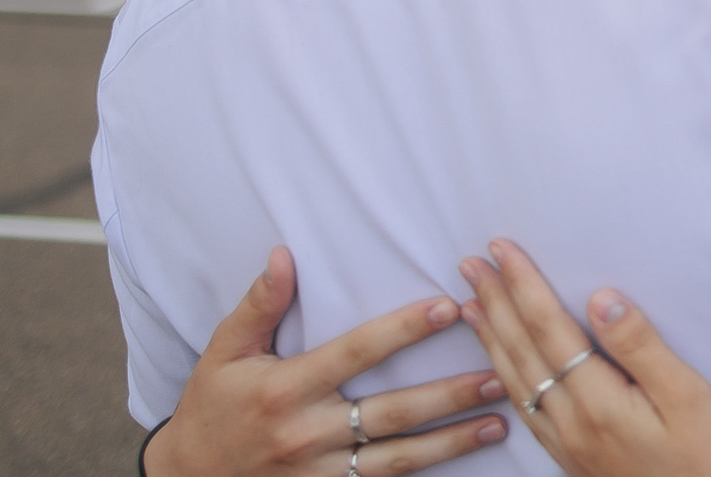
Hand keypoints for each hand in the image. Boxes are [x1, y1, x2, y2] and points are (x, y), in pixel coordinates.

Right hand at [144, 246, 504, 476]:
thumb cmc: (209, 408)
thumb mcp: (223, 352)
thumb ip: (258, 306)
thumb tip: (284, 256)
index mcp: (286, 388)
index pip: (356, 352)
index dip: (404, 329)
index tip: (449, 306)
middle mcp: (307, 432)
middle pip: (392, 412)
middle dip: (449, 394)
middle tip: (499, 373)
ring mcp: (319, 471)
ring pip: (398, 458)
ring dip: (452, 441)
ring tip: (500, 420)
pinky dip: (423, 476)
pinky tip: (461, 461)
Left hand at [458, 240, 710, 476]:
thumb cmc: (707, 458)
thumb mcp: (688, 396)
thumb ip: (640, 346)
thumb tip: (601, 297)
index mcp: (597, 402)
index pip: (549, 328)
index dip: (523, 285)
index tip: (500, 249)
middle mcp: (570, 422)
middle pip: (522, 350)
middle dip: (495, 302)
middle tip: (470, 263)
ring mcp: (565, 443)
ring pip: (514, 380)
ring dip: (491, 336)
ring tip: (470, 303)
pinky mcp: (569, 457)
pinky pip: (522, 407)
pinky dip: (503, 374)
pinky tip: (499, 363)